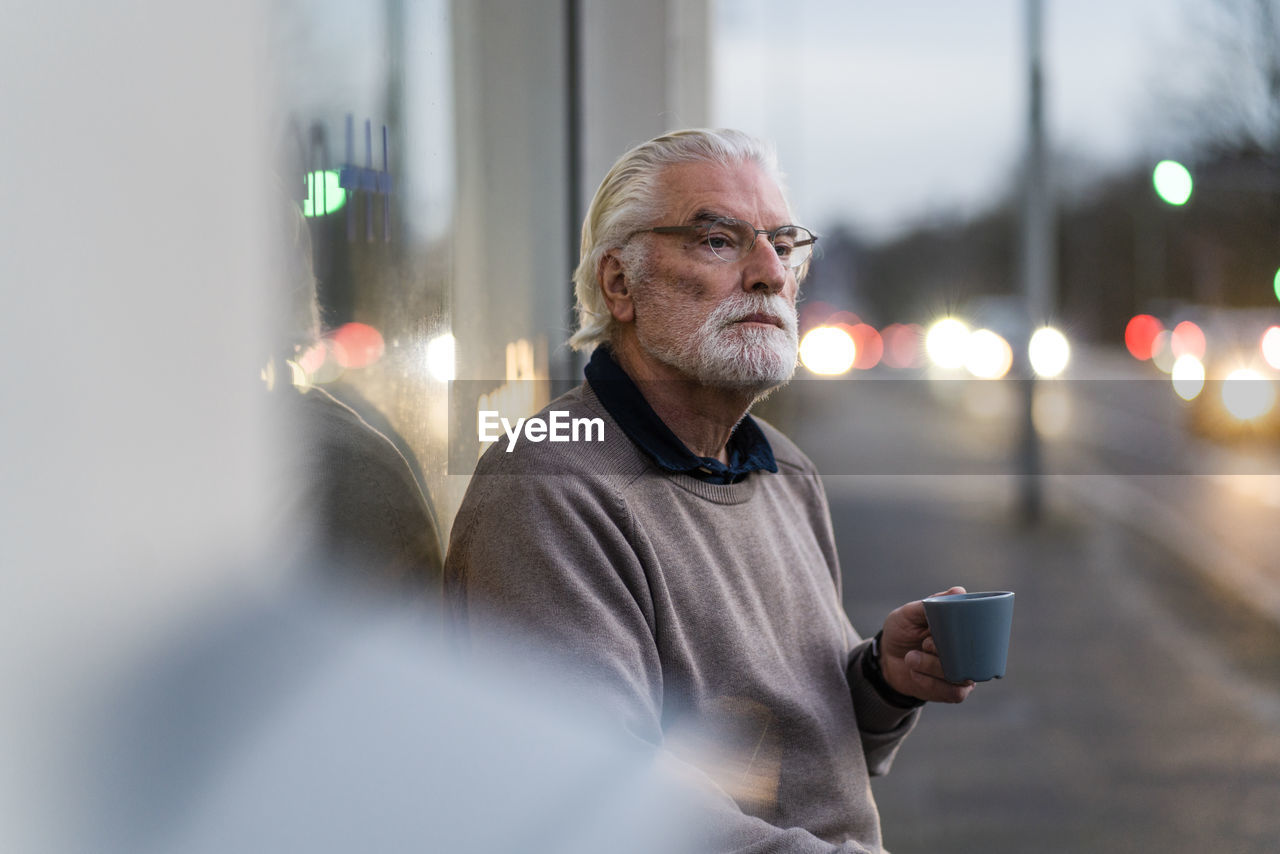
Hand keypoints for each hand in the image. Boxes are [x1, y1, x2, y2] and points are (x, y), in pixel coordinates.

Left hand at [879, 586, 974, 703]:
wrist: (885, 659)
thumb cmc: (901, 631)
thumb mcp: (909, 614)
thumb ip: (929, 605)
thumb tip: (959, 591)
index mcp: (961, 631)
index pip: (979, 633)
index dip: (964, 634)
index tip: (936, 632)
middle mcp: (967, 653)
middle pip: (972, 657)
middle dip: (944, 652)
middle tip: (924, 644)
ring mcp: (962, 673)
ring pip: (963, 677)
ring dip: (934, 667)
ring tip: (911, 658)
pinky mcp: (953, 692)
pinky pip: (954, 693)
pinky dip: (931, 683)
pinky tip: (915, 673)